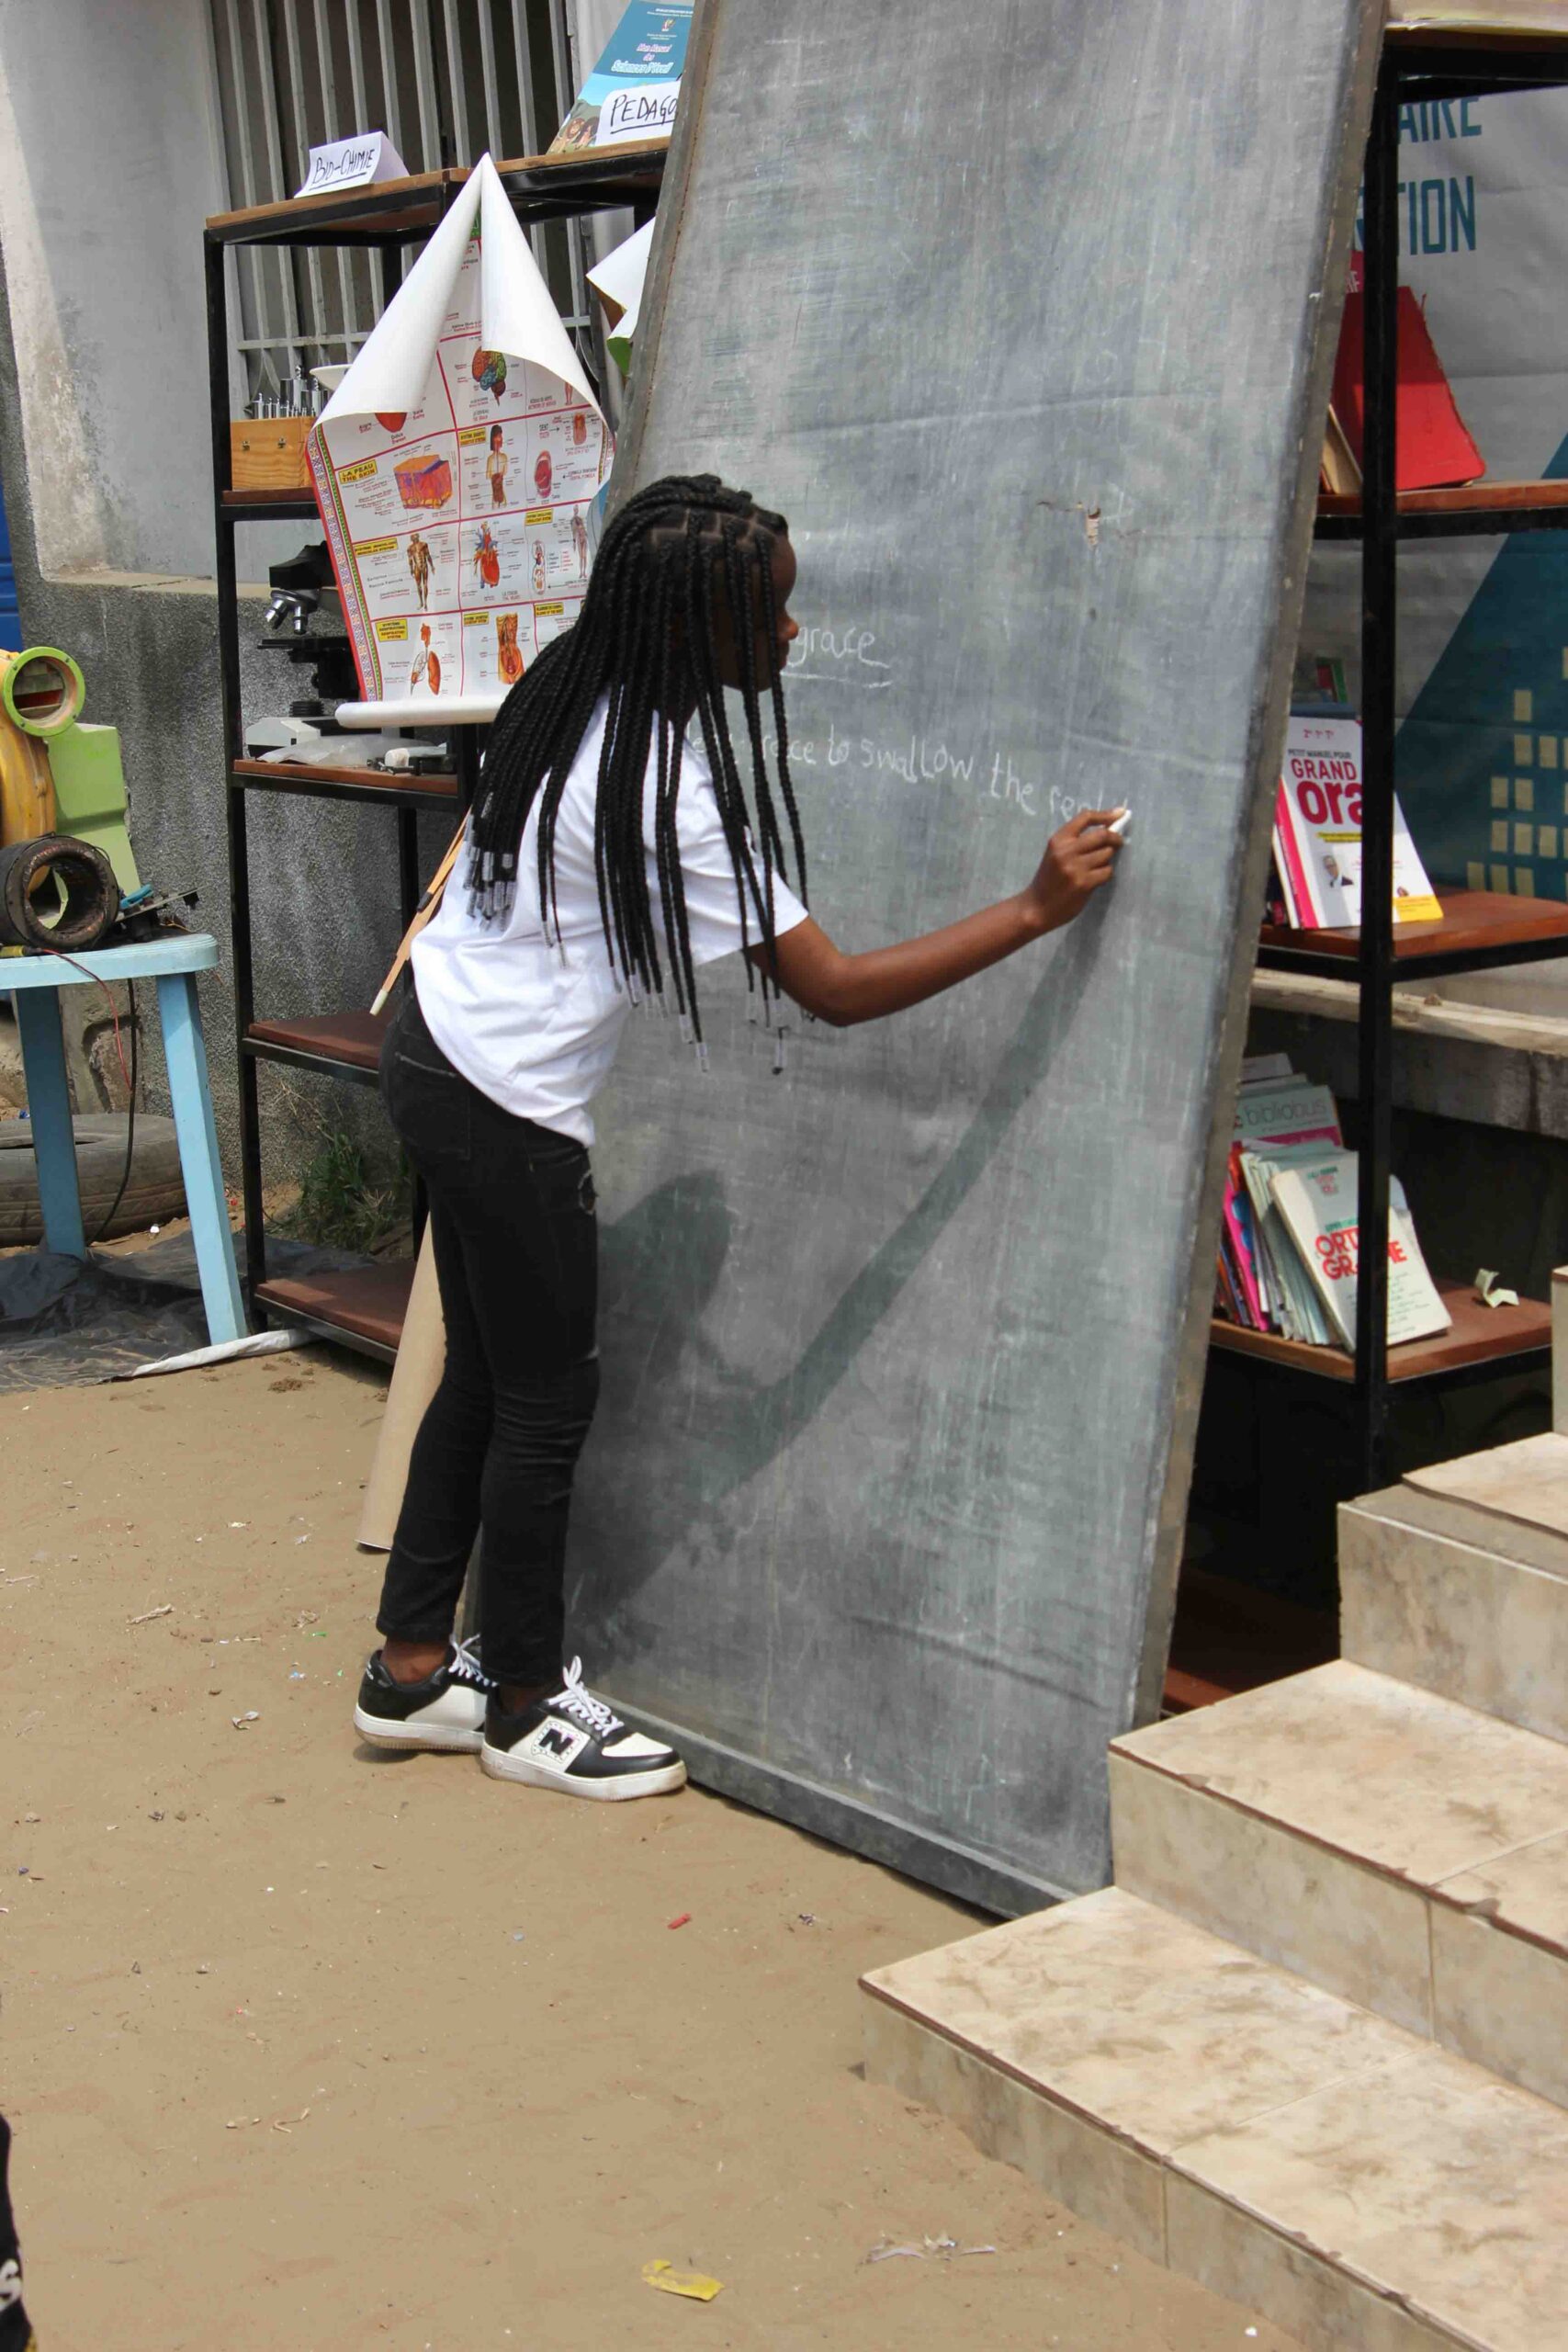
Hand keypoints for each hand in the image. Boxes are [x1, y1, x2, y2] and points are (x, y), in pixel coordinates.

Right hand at [1023, 808, 1124, 933]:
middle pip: (1102, 835)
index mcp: (1058, 839)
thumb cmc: (1049, 879)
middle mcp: (1066, 850)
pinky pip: (1107, 872)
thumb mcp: (1055, 854)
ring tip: (1096, 867)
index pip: (1086, 818)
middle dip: (1115, 838)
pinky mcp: (1084, 883)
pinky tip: (1095, 880)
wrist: (1037, 907)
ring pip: (1106, 854)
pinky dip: (1105, 874)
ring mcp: (1075, 867)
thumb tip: (1107, 828)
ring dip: (1107, 860)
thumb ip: (1076, 842)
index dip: (1106, 815)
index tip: (1120, 814)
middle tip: (1118, 842)